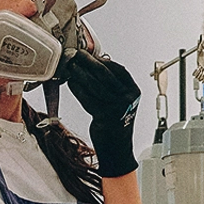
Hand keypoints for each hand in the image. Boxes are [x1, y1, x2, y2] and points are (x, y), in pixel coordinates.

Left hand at [61, 51, 140, 177]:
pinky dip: (77, 88)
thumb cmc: (116, 123)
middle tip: (76, 54)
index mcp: (133, 91)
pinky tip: (70, 83)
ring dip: (79, 73)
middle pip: (105, 74)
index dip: (102, 60)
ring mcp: (116, 107)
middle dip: (88, 62)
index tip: (90, 54)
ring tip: (70, 66)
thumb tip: (96, 65)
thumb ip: (113, 85)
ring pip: (94, 84)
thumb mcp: (121, 101)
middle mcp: (127, 98)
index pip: (118, 69)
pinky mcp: (103, 116)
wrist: (117, 149)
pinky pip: (87, 98)